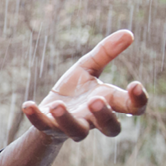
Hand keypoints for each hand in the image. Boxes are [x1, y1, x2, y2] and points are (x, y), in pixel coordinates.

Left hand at [22, 30, 148, 142]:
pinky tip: (27, 104)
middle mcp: (94, 120)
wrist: (50, 111)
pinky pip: (43, 127)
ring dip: (67, 119)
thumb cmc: (75, 90)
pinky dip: (35, 117)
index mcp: (109, 104)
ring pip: (77, 132)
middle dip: (104, 116)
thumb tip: (128, 33)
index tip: (135, 84)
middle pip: (110, 128)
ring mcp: (72, 127)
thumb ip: (106, 52)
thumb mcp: (88, 67)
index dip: (138, 100)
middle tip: (95, 100)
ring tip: (57, 105)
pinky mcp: (50, 128)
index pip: (133, 108)